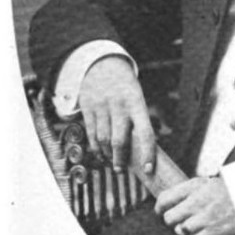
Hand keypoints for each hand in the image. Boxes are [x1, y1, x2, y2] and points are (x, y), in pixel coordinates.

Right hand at [79, 55, 155, 173]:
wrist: (102, 64)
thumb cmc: (125, 88)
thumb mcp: (136, 99)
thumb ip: (137, 121)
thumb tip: (141, 152)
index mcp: (137, 103)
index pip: (145, 133)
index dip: (147, 154)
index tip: (147, 170)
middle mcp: (119, 106)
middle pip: (119, 141)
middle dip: (120, 160)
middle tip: (122, 170)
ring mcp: (101, 107)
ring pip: (103, 140)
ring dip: (107, 155)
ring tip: (112, 161)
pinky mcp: (87, 108)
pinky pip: (91, 134)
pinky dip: (95, 147)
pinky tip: (100, 153)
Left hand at [154, 176, 234, 234]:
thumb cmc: (229, 191)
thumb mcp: (208, 182)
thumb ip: (189, 190)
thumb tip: (169, 201)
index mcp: (195, 186)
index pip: (166, 197)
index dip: (159, 206)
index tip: (159, 210)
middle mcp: (198, 201)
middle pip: (169, 217)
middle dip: (171, 219)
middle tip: (176, 219)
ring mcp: (205, 217)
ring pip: (179, 229)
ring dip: (182, 229)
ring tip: (190, 224)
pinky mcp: (212, 231)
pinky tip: (200, 230)